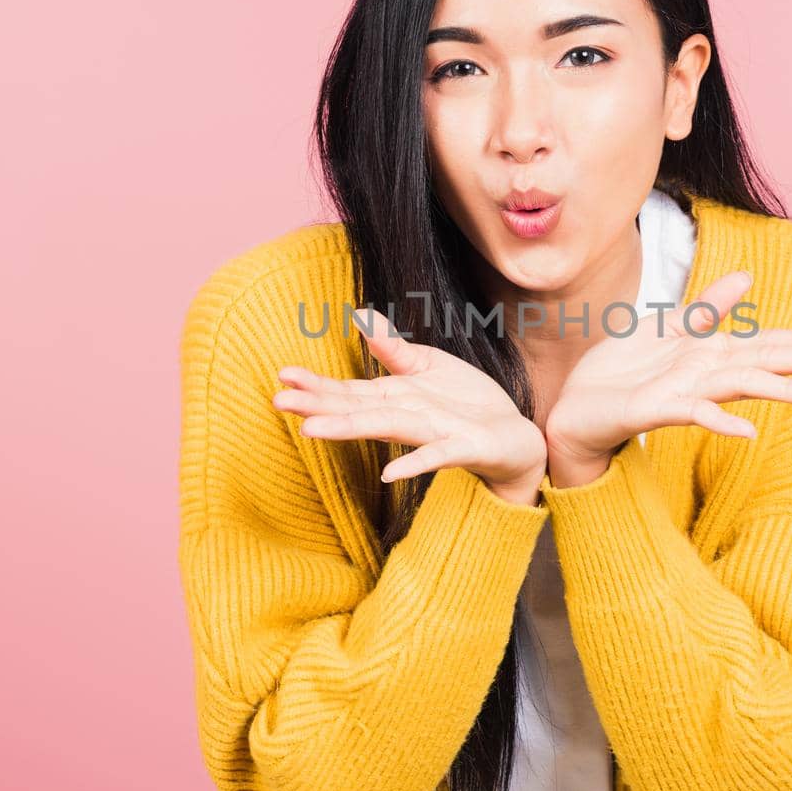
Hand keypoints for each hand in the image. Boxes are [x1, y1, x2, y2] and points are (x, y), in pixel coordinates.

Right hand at [271, 307, 546, 505]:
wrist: (512, 434)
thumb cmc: (465, 403)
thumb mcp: (428, 367)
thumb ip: (393, 348)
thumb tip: (362, 316)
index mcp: (394, 398)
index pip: (347, 391)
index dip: (316, 384)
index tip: (282, 377)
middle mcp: (405, 418)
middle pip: (356, 410)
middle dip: (317, 407)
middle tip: (278, 403)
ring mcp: (431, 434)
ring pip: (385, 429)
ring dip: (348, 430)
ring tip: (312, 430)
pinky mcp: (462, 449)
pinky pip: (436, 456)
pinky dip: (413, 465)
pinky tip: (389, 474)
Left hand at [542, 270, 791, 480]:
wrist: (574, 410)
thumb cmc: (620, 374)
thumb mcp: (664, 329)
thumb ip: (706, 308)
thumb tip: (746, 278)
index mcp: (708, 355)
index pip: (764, 345)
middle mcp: (704, 376)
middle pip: (764, 364)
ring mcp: (684, 395)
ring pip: (742, 387)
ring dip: (784, 392)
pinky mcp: (656, 410)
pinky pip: (693, 414)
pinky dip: (721, 421)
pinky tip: (749, 431)